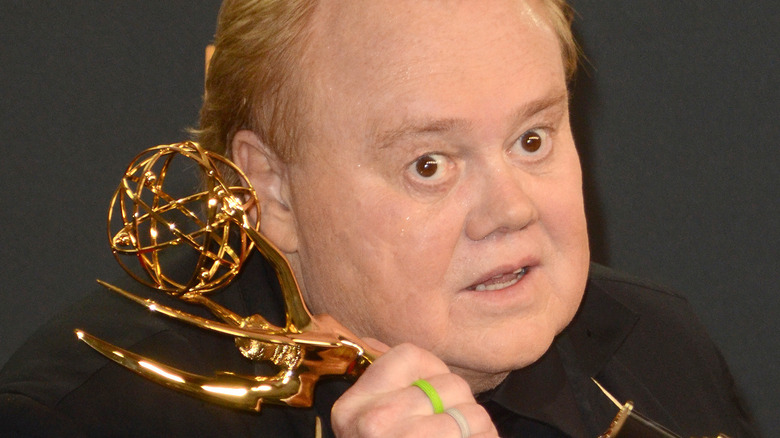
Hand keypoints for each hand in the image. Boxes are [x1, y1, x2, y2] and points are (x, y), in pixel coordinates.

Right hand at [331, 342, 498, 436]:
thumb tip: (385, 350)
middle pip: (449, 383)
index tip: (429, 397)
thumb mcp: (370, 423)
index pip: (408, 355)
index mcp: (353, 408)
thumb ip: (385, 384)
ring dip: (479, 429)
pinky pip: (482, 436)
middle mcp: (372, 425)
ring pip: (472, 412)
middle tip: (452, 427)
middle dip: (462, 404)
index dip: (432, 371)